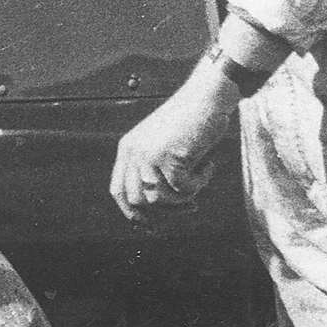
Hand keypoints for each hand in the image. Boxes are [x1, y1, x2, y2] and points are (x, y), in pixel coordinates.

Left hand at [111, 65, 240, 220]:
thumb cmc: (189, 123)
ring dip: (186, 196)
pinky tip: (208, 165)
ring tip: (200, 177)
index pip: (118, 191)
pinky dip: (200, 183)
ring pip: (161, 199)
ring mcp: (150, 154)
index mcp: (127, 150)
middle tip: (191, 206)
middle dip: (166, 211)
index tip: (151, 228)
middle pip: (138, 201)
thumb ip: (153, 171)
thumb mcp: (161, 146)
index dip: (132, 214)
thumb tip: (154, 210)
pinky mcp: (171, 156)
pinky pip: (184, 189)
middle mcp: (133, 152)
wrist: (206, 98)